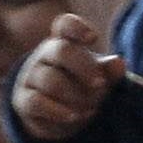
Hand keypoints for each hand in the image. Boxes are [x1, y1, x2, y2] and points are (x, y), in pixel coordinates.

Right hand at [9, 14, 119, 141]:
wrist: (58, 115)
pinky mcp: (23, 99)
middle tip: (100, 84)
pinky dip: (59, 112)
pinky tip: (74, 117)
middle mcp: (45, 55)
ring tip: (90, 108)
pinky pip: (37, 102)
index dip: (77, 27)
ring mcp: (31, 76)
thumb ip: (109, 71)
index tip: (93, 38)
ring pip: (52, 81)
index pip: (65, 25)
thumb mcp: (99, 77)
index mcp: (65, 42)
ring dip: (76, 97)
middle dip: (85, 68)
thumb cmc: (81, 86)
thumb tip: (118, 63)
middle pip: (61, 51)